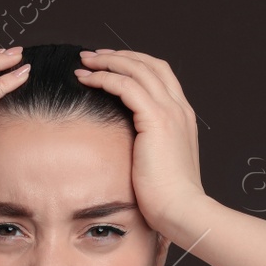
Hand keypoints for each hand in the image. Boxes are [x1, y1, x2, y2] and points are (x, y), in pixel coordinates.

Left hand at [73, 49, 205, 231]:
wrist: (181, 210)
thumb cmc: (168, 197)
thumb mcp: (159, 163)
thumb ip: (149, 146)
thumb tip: (129, 147)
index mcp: (182, 117)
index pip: (160, 75)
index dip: (134, 64)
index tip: (109, 65)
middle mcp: (179, 108)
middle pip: (149, 64)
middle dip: (119, 55)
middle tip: (92, 56)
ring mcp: (170, 111)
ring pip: (136, 69)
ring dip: (107, 61)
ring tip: (84, 62)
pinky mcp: (156, 120)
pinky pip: (125, 86)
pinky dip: (104, 78)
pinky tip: (87, 79)